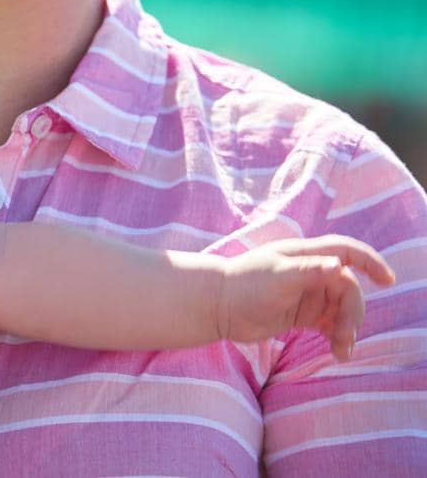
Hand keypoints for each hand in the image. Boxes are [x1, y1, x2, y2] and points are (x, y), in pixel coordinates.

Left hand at [217, 235, 394, 358]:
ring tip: (342, 350)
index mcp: (305, 255)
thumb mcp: (276, 277)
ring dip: (347, 328)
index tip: (388, 280)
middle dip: (352, 312)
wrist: (216, 307)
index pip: (346, 251)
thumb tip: (338, 266)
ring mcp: (307, 294)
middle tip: (344, 336)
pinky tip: (338, 352)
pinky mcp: (302, 314)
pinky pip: (330, 324)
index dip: (370, 262)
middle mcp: (310, 272)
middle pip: (348, 288)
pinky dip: (337, 337)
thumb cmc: (243, 285)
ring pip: (342, 309)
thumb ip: (308, 272)